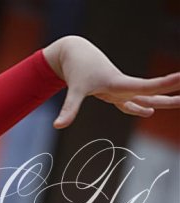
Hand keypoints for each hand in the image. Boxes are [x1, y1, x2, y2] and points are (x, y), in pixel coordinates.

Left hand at [42, 35, 179, 128]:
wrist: (74, 53)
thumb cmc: (75, 70)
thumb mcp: (74, 89)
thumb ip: (69, 108)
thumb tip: (57, 126)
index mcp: (119, 84)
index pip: (146, 87)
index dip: (165, 84)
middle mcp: (123, 87)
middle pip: (151, 93)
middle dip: (169, 96)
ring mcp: (119, 89)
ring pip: (144, 97)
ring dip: (161, 100)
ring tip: (179, 102)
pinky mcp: (112, 91)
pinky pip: (130, 101)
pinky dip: (139, 106)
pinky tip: (148, 111)